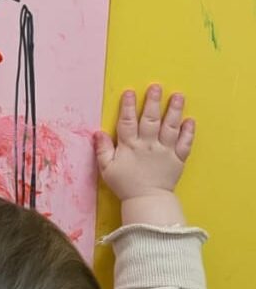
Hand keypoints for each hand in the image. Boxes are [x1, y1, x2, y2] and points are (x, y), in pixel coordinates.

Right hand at [94, 86, 193, 224]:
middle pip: (150, 119)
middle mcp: (148, 145)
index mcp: (130, 146)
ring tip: (178, 96)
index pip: (127, 122)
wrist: (147, 201)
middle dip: (153, 102)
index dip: (128, 106)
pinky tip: (190, 120)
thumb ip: (102, 149)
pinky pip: (185, 144)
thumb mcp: (106, 169)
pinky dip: (189, 132)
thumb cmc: (125, 184)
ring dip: (174, 111)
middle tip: (156, 86)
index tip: (130, 92)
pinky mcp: (178, 159)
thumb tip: (97, 132)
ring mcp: (165, 151)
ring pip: (170, 127)